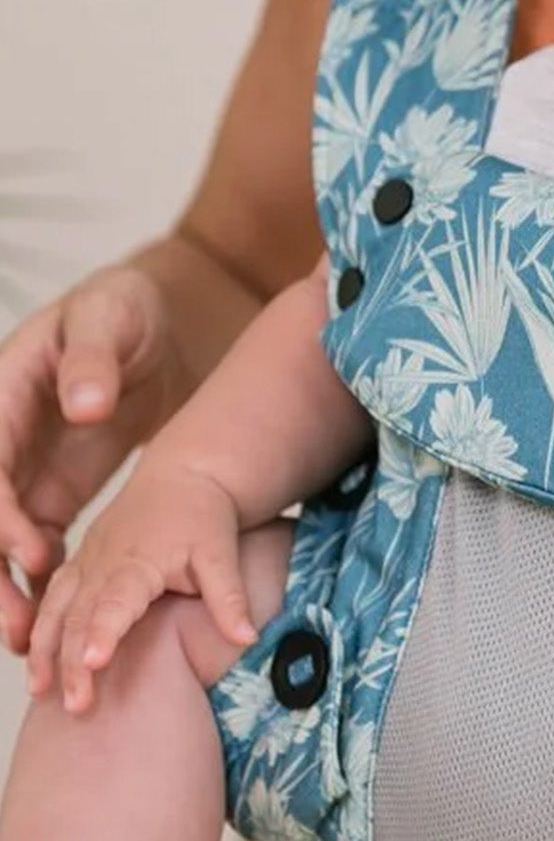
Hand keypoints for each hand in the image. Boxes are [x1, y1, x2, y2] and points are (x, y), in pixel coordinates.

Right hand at [0, 266, 186, 651]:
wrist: (146, 324)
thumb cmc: (118, 309)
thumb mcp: (108, 317)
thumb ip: (93, 359)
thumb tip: (86, 405)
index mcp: (0, 400)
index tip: (29, 548)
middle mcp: (1, 443)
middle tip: (18, 622)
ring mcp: (23, 472)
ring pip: (0, 543)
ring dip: (8, 589)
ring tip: (29, 638)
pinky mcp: (49, 492)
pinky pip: (33, 543)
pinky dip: (37, 581)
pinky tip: (52, 620)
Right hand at [26, 459, 254, 712]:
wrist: (186, 472)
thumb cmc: (205, 514)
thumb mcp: (220, 552)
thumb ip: (229, 597)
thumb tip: (249, 639)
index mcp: (138, 561)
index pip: (115, 602)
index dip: (102, 633)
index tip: (92, 664)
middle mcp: (103, 562)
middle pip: (78, 616)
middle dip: (71, 662)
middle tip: (77, 706)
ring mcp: (86, 561)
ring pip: (54, 609)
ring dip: (44, 649)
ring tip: (41, 690)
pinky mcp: (79, 562)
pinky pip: (49, 598)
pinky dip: (39, 628)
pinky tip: (37, 660)